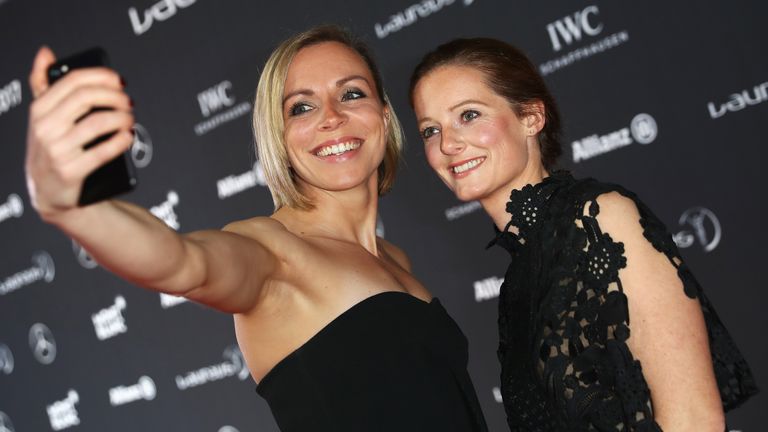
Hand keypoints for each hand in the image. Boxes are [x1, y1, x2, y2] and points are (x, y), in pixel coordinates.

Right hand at [25, 46, 133, 220]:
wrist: (49, 192)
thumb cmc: (51, 148)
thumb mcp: (42, 117)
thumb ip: (43, 84)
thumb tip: (46, 52)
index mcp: (39, 109)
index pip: (73, 80)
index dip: (102, 77)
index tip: (120, 81)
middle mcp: (44, 127)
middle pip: (86, 98)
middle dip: (115, 96)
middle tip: (129, 102)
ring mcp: (56, 150)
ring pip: (97, 123)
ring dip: (122, 118)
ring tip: (130, 119)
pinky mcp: (70, 171)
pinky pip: (102, 152)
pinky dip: (121, 141)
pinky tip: (129, 136)